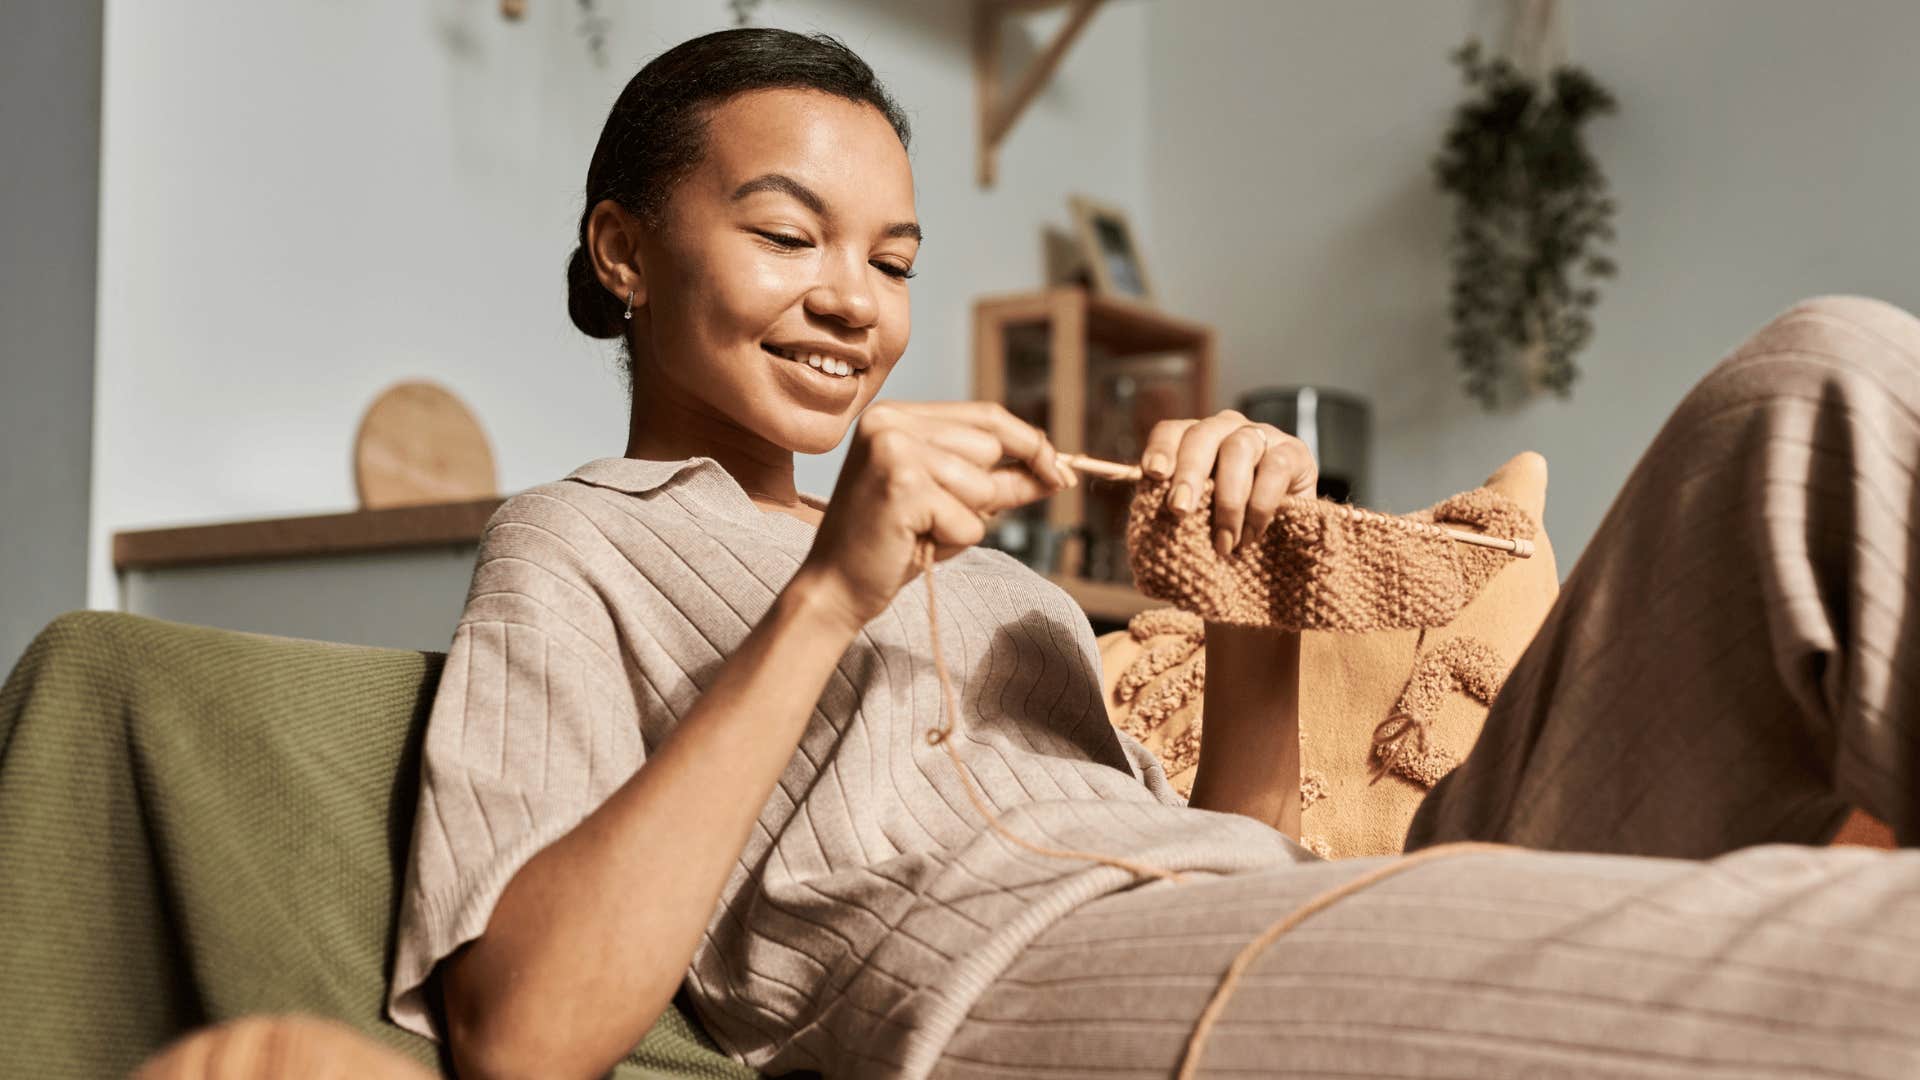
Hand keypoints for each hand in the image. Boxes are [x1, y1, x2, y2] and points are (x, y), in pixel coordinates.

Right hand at [794, 401, 1075, 632]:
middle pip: (991, 447)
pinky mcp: (902, 486)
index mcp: (899, 415)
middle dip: (991, 492)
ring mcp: (894, 450)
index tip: (1060, 474)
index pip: (987, 416)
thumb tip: (1057, 470)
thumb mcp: (950, 501)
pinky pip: (969, 520)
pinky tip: (914, 542)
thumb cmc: (892, 544)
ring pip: (983, 486)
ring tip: (922, 531)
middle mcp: (892, 422)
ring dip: (966, 521)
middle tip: (944, 521)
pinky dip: (953, 541)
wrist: (835, 587)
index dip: (1031, 445)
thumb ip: (997, 479)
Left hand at [1139, 410, 1317, 558]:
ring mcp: (1263, 436)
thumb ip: (1173, 510)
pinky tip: (1252, 536)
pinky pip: (1274, 468)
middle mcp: (1227, 430)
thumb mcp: (1196, 523)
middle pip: (1202, 435)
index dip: (1161, 449)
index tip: (1153, 475)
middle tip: (1180, 510)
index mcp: (1195, 441)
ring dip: (1227, 499)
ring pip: (1238, 448)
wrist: (1280, 552)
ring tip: (1223, 543)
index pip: (1172, 431)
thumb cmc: (1227, 535)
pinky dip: (1260, 505)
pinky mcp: (1295, 453)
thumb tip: (1143, 510)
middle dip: (1188, 474)